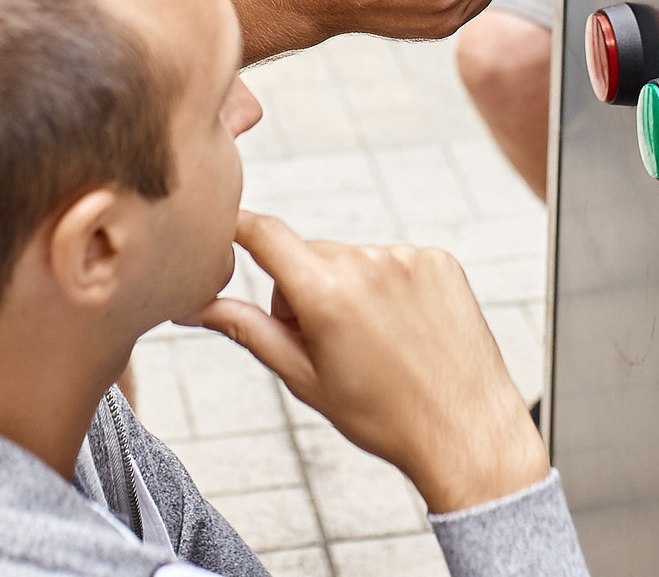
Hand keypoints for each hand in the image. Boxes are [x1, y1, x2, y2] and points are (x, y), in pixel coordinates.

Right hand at [199, 211, 547, 513]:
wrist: (465, 432)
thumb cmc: (382, 415)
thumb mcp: (303, 377)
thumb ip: (246, 330)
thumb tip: (193, 307)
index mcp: (327, 293)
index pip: (264, 233)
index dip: (235, 227)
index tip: (219, 228)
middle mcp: (368, 263)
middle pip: (308, 255)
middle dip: (302, 289)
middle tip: (327, 345)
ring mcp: (409, 257)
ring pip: (351, 259)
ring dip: (348, 288)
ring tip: (374, 343)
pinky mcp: (439, 260)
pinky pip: (392, 261)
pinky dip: (387, 286)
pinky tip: (404, 328)